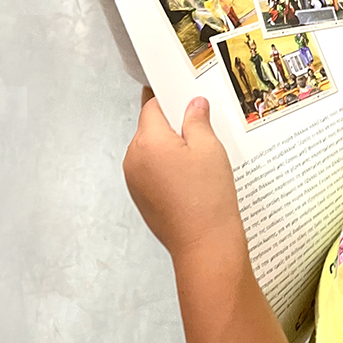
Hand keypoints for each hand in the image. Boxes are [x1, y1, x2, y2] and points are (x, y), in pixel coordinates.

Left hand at [122, 90, 243, 261]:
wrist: (204, 244)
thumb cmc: (207, 198)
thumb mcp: (209, 149)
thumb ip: (197, 120)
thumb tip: (193, 105)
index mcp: (147, 141)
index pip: (152, 106)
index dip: (169, 99)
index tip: (185, 98)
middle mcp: (133, 159)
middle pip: (150, 129)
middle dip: (173, 127)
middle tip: (202, 133)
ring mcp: (134, 181)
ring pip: (151, 152)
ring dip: (170, 150)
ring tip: (200, 161)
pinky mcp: (141, 198)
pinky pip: (152, 173)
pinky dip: (168, 170)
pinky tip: (192, 180)